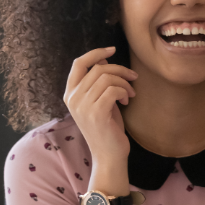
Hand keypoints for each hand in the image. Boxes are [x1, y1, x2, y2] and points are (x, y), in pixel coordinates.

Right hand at [64, 47, 136, 167]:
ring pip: (107, 77)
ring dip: (125, 82)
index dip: (96, 53)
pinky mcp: (96, 113)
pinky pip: (113, 89)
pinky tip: (127, 100)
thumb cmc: (107, 127)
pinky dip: (124, 91)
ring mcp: (82, 106)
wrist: (108, 154)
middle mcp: (72, 98)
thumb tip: (104, 58)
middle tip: (133, 78)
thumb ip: (98, 81)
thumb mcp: (101, 100)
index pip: (78, 64)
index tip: (113, 49)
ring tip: (130, 93)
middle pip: (98, 68)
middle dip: (120, 69)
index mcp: (70, 94)